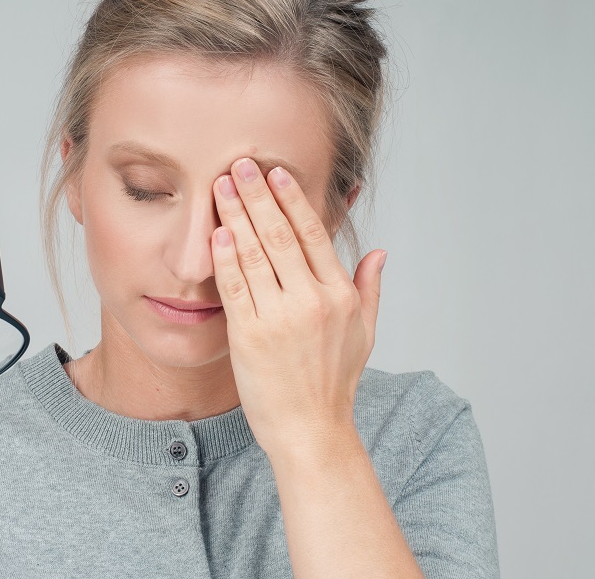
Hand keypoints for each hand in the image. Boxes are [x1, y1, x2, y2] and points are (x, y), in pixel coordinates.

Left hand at [210, 158, 385, 459]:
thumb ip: (369, 289)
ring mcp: (280, 318)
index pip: (313, 234)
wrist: (310, 431)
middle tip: (240, 163)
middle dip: (258, 195)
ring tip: (221, 187)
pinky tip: (216, 232)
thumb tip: (378, 252)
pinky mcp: (250, 335)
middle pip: (281, 235)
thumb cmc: (333, 383)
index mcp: (339, 296)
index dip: (293, 199)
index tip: (276, 173)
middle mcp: (312, 301)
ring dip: (236, 215)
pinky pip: (235, 286)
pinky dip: (225, 257)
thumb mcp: (364, 334)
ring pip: (255, 254)